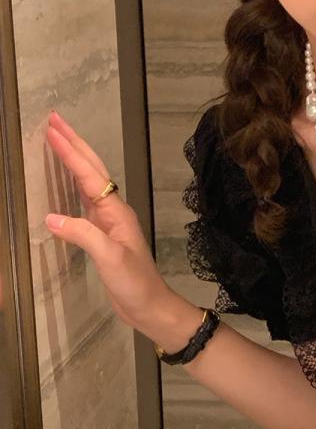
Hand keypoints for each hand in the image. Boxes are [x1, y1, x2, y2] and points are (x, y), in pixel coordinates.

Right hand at [44, 115, 185, 345]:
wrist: (150, 306)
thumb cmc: (135, 283)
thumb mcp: (109, 258)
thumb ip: (82, 235)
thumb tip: (51, 218)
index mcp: (115, 210)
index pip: (87, 174)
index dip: (69, 151)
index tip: (51, 130)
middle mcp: (112, 209)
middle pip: (91, 167)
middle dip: (72, 142)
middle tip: (53, 121)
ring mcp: (107, 221)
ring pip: (87, 180)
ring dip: (73, 158)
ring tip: (57, 140)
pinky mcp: (102, 235)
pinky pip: (84, 200)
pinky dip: (73, 184)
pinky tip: (66, 180)